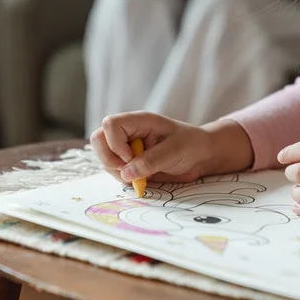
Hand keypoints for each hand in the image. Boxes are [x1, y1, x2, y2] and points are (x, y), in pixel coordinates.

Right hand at [90, 112, 253, 182]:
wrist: (201, 156)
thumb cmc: (192, 145)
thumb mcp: (175, 151)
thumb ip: (151, 161)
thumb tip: (126, 173)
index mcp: (139, 121)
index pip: (110, 124)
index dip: (116, 144)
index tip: (132, 158)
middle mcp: (128, 132)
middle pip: (98, 139)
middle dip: (109, 158)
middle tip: (128, 171)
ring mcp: (126, 147)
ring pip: (103, 157)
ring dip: (115, 170)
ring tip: (140, 175)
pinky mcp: (128, 161)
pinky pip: (113, 170)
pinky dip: (122, 178)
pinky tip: (141, 178)